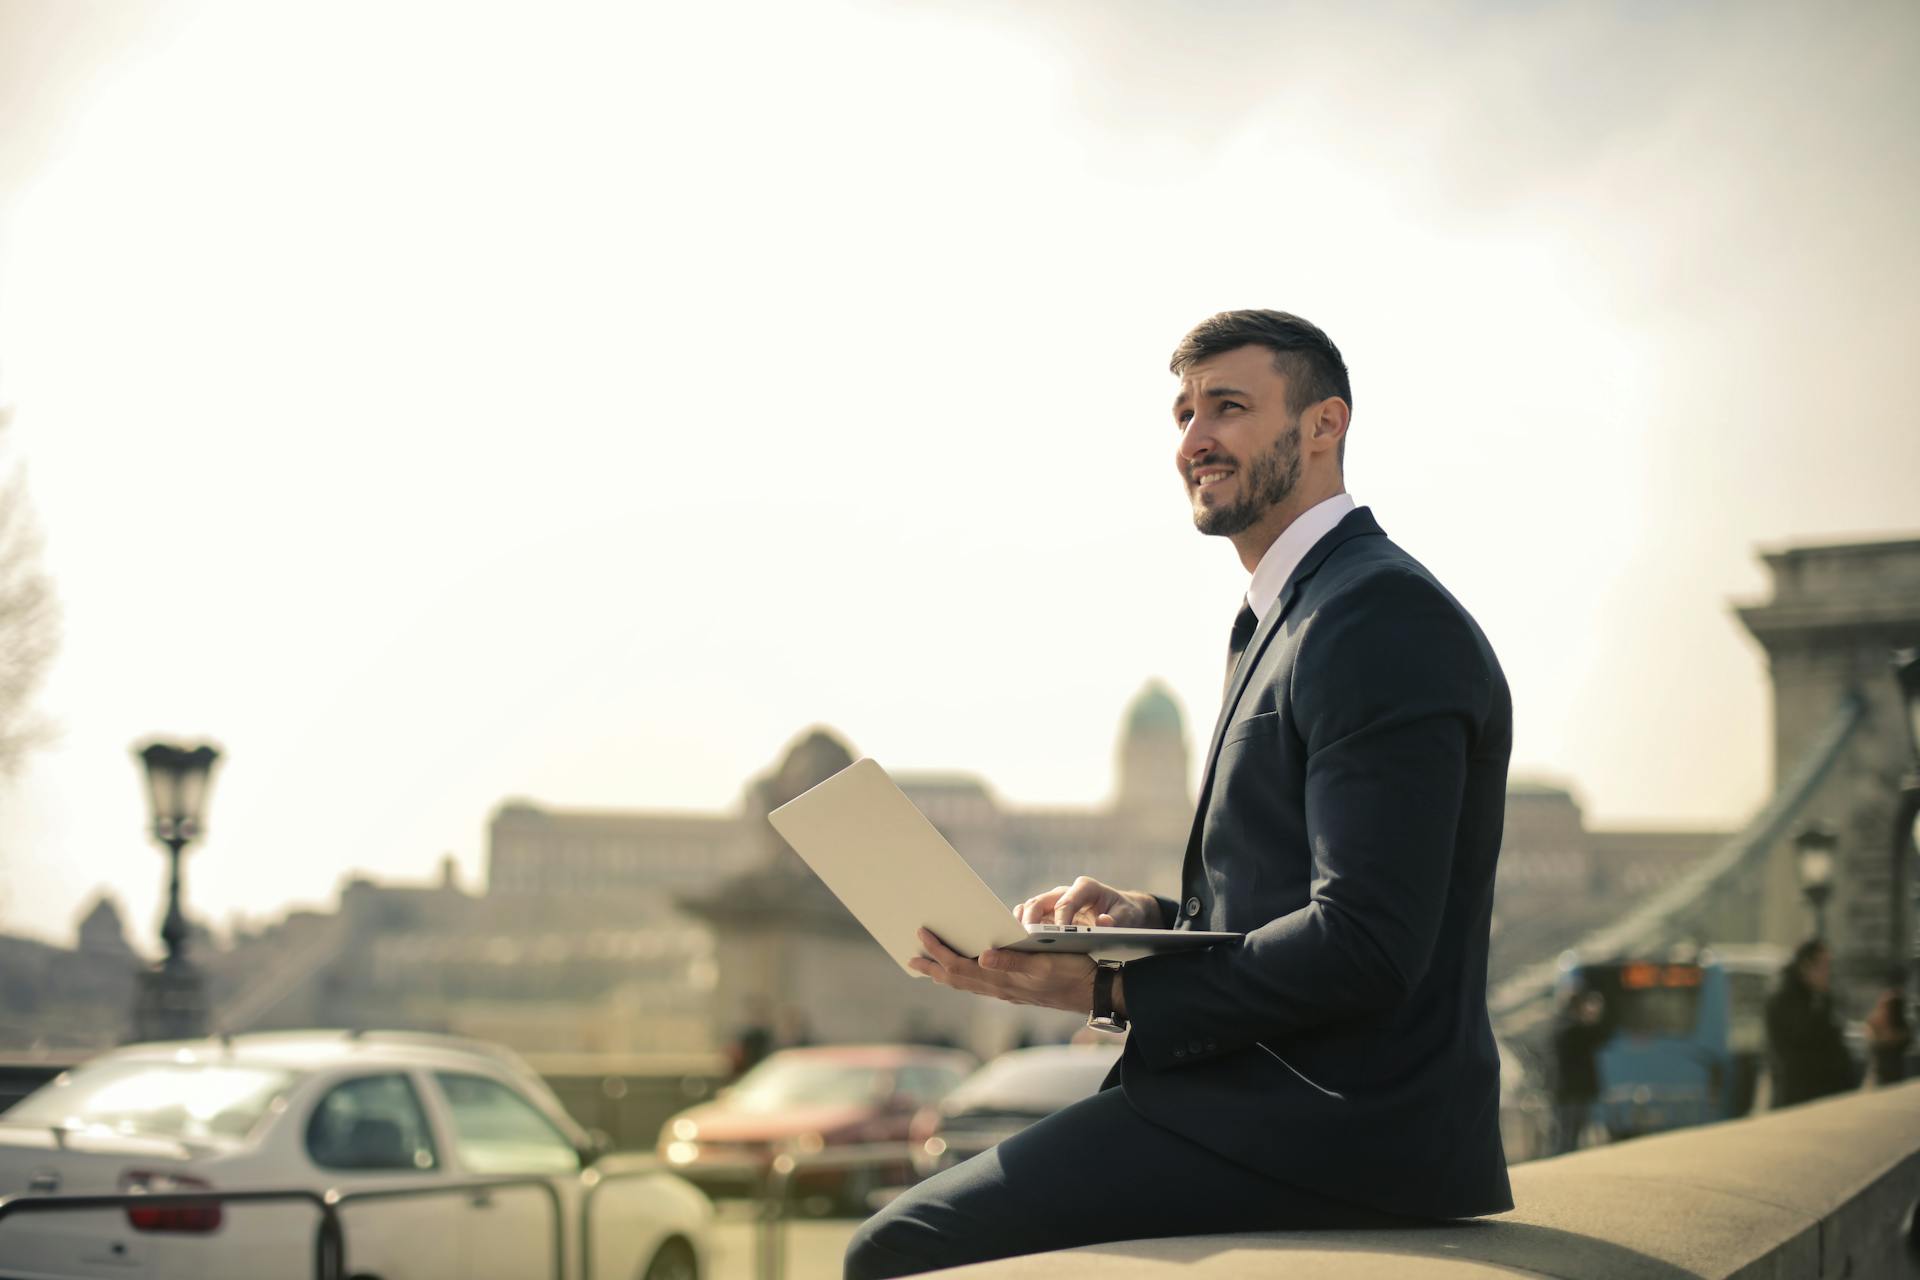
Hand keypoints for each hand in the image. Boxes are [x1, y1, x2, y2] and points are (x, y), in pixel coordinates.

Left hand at [909, 928, 1095, 1013]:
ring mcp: (1007, 992)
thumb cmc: (1072, 972)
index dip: (938, 951)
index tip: (921, 934)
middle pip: (956, 980)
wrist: (1094, 992)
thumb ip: (1011, 962)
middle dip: (932, 968)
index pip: (959, 966)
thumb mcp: (1043, 963)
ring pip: (966, 985)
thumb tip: (981, 957)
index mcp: (1002, 980)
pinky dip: (963, 979)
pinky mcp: (1015, 990)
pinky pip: (979, 986)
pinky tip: (963, 973)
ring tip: (927, 967)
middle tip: (910, 958)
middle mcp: (1000, 989)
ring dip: (944, 975)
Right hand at [1017, 877, 1161, 927]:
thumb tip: (1103, 921)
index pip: (1067, 901)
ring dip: (1021, 923)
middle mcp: (1066, 892)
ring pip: (1030, 907)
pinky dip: (1021, 928)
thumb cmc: (1124, 914)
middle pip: (1041, 901)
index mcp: (1086, 888)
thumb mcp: (1127, 917)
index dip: (1060, 917)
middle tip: (1026, 938)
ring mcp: (1054, 902)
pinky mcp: (1048, 914)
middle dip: (1031, 919)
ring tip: (1014, 941)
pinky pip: (1029, 917)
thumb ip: (1117, 921)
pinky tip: (1016, 944)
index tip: (1057, 934)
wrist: (1121, 911)